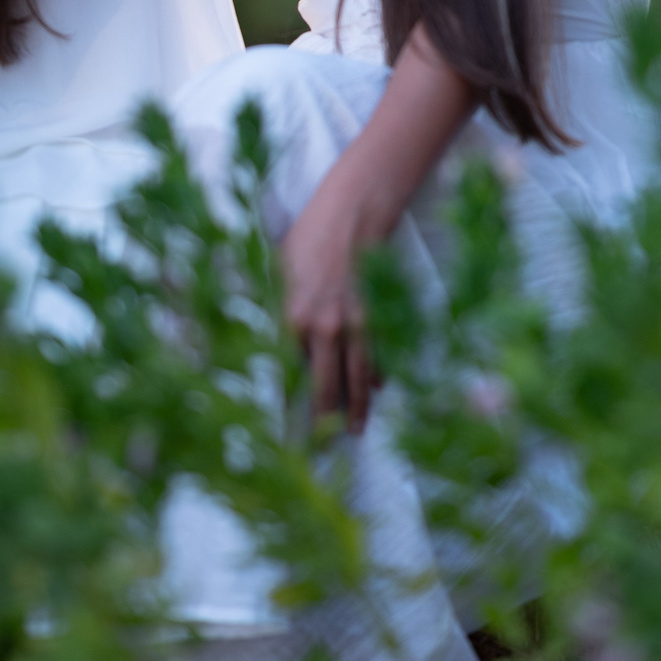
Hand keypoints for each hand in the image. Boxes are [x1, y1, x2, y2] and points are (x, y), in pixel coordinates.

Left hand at [278, 187, 377, 432]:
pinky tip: (377, 390)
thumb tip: (285, 343)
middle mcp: (324, 328)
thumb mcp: (281, 273)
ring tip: (356, 430)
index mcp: (292, 319)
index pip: (290, 375)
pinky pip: (379, 354)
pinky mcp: (378, 316)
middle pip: (325, 386)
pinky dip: (378, 375)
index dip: (291, 406)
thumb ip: (283, 311)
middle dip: (324, 420)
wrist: (354, 213)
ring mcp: (355, 324)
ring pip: (357, 377)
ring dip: (358, 407)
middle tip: (323, 447)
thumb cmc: (310, 236)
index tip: (289, 432)